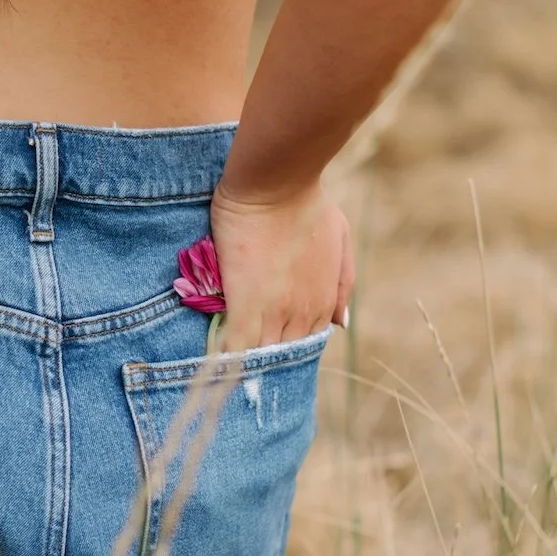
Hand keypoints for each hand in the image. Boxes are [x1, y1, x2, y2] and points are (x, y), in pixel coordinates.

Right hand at [209, 182, 353, 352]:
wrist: (277, 184)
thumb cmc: (308, 203)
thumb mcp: (341, 240)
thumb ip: (342, 284)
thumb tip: (341, 323)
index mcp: (323, 302)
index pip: (304, 345)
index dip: (285, 350)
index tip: (268, 349)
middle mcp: (302, 314)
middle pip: (282, 355)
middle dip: (265, 360)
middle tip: (246, 364)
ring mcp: (273, 312)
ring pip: (260, 355)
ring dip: (246, 364)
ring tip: (226, 370)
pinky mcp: (244, 303)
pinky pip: (235, 345)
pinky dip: (226, 358)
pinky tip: (214, 364)